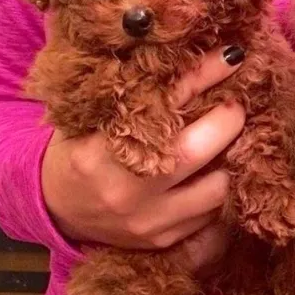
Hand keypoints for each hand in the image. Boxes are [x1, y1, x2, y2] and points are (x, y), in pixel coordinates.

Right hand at [41, 46, 245, 251]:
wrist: (56, 208)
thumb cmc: (79, 149)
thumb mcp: (93, 117)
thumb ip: (134, 93)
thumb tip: (191, 54)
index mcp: (98, 153)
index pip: (162, 104)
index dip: (203, 76)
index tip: (231, 56)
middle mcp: (125, 192)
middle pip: (197, 151)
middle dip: (228, 120)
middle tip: (237, 102)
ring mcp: (148, 222)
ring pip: (216, 190)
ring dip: (233, 159)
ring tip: (233, 137)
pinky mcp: (163, 240)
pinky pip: (212, 216)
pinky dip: (221, 188)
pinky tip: (220, 168)